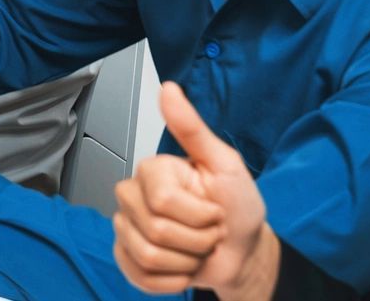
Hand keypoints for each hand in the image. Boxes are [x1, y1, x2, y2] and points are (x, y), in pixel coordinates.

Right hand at [114, 82, 272, 296]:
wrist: (243, 253)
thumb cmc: (237, 209)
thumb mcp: (225, 165)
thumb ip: (192, 129)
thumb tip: (169, 89)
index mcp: (152, 172)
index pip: (161, 200)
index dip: (199, 214)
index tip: (214, 209)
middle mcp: (131, 196)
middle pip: (154, 230)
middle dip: (197, 239)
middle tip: (208, 230)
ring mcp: (125, 228)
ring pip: (148, 255)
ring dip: (187, 261)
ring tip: (197, 247)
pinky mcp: (127, 259)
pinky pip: (140, 276)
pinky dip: (172, 281)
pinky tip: (183, 267)